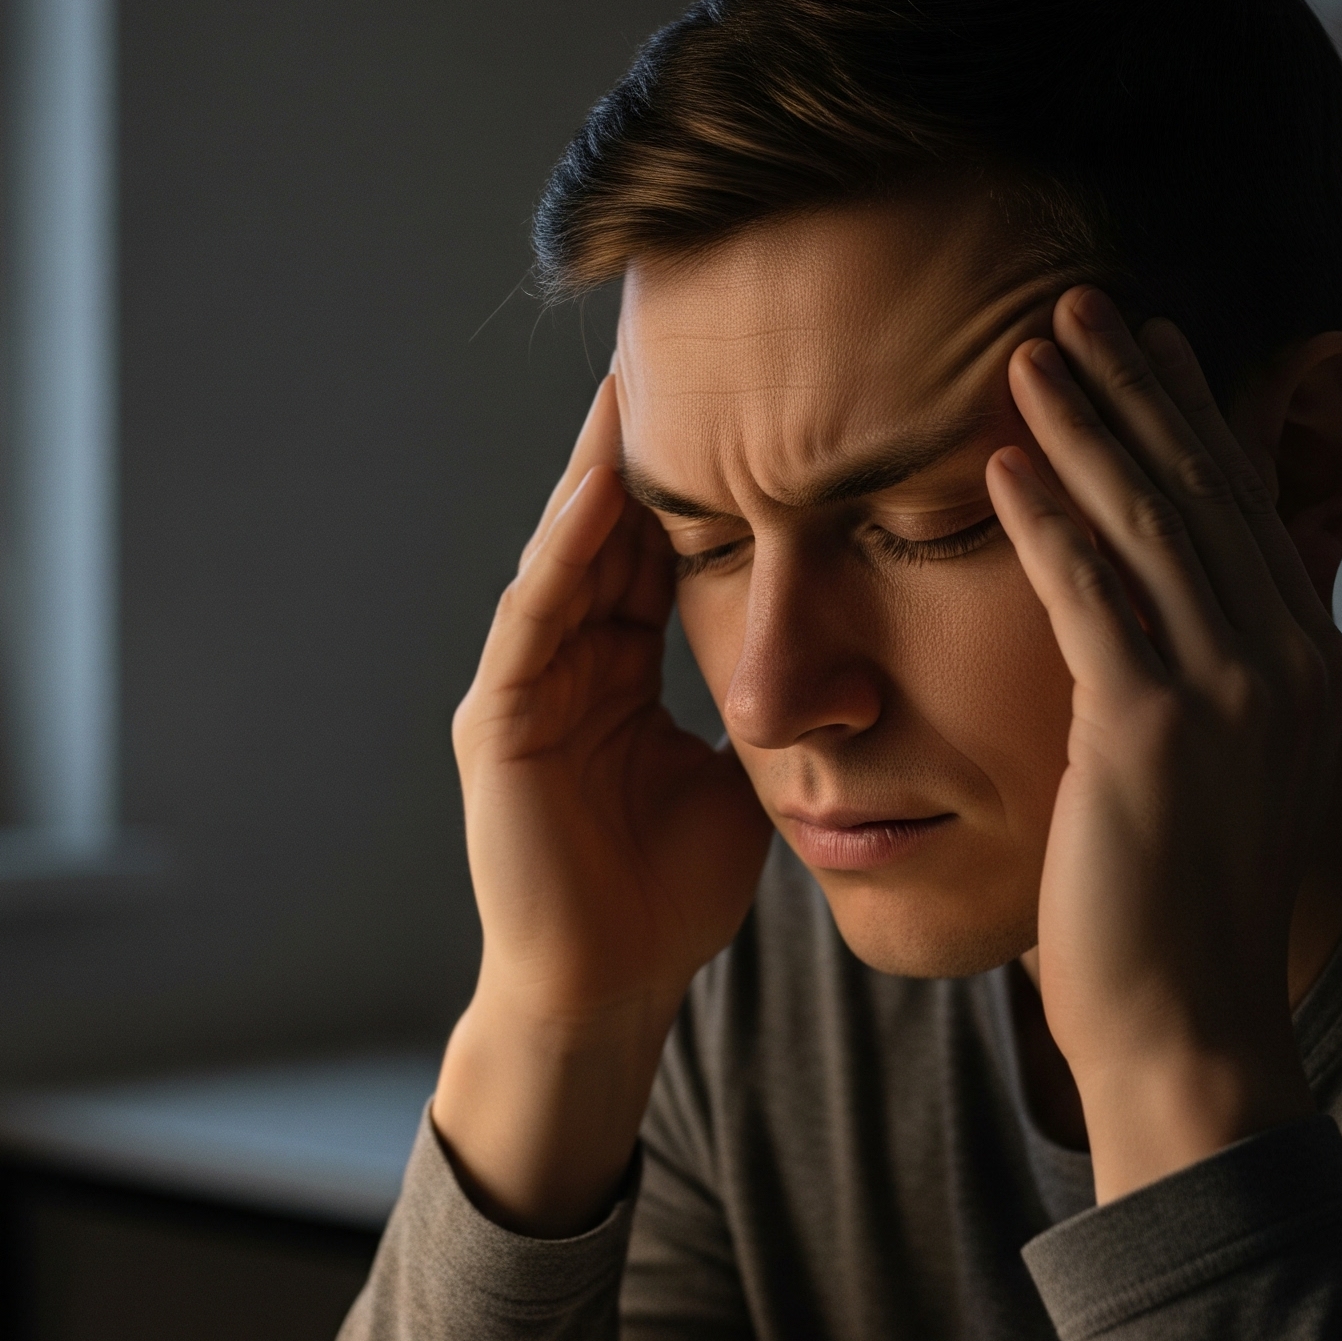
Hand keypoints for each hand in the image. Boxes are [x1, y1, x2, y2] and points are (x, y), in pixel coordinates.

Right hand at [435, 378, 771, 1233]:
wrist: (610, 990)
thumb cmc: (670, 896)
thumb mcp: (740, 781)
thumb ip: (768, 715)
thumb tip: (845, 666)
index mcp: (620, 673)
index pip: (656, 553)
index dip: (694, 481)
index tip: (738, 401)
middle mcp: (568, 664)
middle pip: (608, 534)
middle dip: (641, 449)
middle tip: (678, 350)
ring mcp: (525, 689)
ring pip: (569, 558)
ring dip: (598, 473)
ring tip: (633, 386)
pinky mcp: (496, 724)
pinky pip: (536, 621)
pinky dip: (566, 555)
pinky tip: (599, 489)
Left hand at [987, 287, 1341, 1202]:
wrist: (1189, 1030)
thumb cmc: (1171, 915)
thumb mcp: (1205, 780)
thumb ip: (1184, 690)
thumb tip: (1134, 634)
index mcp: (1297, 667)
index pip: (1234, 511)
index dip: (1185, 419)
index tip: (1143, 345)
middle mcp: (1281, 661)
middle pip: (1199, 491)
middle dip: (1136, 390)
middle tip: (1080, 304)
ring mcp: (1229, 691)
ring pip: (1151, 523)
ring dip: (1088, 426)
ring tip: (1032, 350)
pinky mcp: (1156, 727)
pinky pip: (1092, 595)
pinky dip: (1047, 520)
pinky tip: (1003, 458)